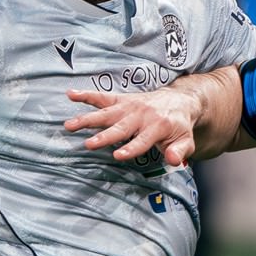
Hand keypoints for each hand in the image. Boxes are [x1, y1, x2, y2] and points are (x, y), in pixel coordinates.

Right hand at [64, 88, 200, 166]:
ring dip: (87, 119)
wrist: (179, 101)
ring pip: (106, 113)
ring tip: (69, 125)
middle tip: (89, 144)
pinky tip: (71, 95)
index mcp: (158, 126)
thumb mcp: (186, 141)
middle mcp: (142, 115)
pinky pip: (102, 97)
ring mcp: (130, 107)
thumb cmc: (179, 126)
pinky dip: (86, 95)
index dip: (131, 148)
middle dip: (104, 136)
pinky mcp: (121, 100)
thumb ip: (179, 151)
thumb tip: (173, 161)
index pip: (142, 140)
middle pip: (120, 127)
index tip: (117, 156)